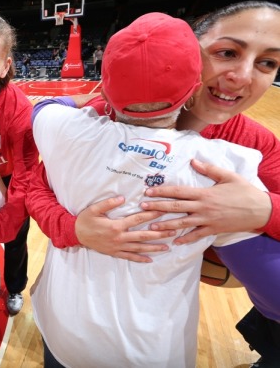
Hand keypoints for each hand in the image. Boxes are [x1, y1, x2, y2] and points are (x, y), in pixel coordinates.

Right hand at [76, 196, 173, 262]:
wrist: (75, 235)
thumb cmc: (85, 220)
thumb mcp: (94, 209)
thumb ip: (108, 203)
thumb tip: (123, 197)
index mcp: (116, 226)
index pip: (137, 219)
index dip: (151, 215)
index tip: (162, 211)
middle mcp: (119, 238)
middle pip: (143, 235)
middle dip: (159, 233)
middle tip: (172, 231)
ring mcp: (118, 247)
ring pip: (139, 248)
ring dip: (154, 247)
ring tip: (167, 247)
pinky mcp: (115, 253)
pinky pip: (130, 257)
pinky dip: (140, 259)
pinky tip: (150, 260)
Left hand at [142, 159, 270, 244]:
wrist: (261, 210)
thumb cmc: (244, 191)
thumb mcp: (228, 176)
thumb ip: (209, 169)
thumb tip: (193, 161)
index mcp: (204, 193)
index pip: (178, 192)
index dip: (162, 191)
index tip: (148, 191)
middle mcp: (203, 207)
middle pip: (176, 208)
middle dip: (157, 207)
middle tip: (142, 208)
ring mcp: (207, 220)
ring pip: (182, 224)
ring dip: (166, 226)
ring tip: (152, 227)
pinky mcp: (213, 229)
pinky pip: (197, 235)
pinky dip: (186, 239)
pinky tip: (175, 242)